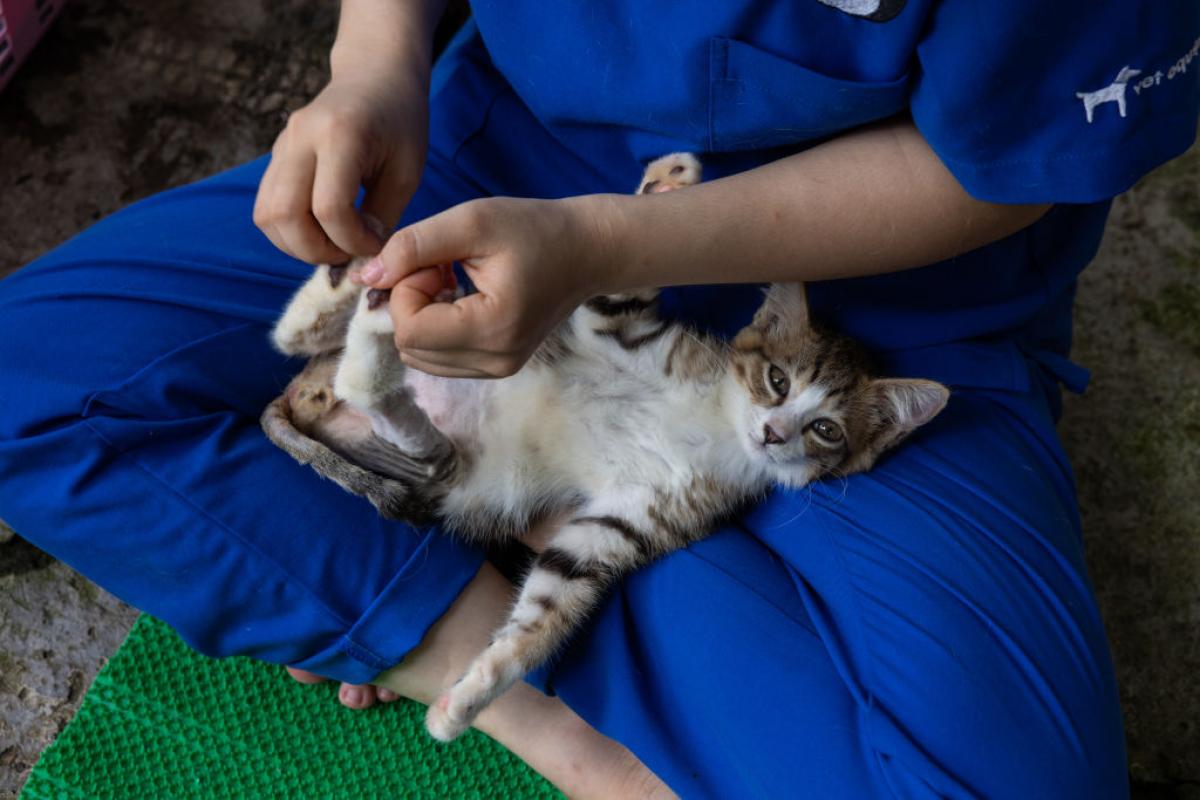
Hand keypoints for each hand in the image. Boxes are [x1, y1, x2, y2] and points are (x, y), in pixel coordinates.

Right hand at [253, 71, 428, 263]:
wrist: (375, 76)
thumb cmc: (401, 124)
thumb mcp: (406, 172)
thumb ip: (383, 217)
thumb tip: (362, 259)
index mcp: (341, 135)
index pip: (329, 209)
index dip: (352, 241)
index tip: (375, 245)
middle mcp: (301, 137)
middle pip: (283, 216)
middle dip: (316, 250)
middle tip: (349, 252)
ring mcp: (282, 145)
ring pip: (266, 216)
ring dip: (298, 244)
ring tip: (335, 243)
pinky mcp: (275, 157)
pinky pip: (267, 207)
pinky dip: (290, 230)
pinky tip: (322, 230)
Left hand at [358, 196, 618, 377]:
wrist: (586, 252)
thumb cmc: (533, 229)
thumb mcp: (470, 221)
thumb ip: (412, 246)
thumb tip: (367, 278)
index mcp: (493, 328)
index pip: (410, 329)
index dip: (407, 289)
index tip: (436, 259)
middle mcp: (496, 360)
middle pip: (409, 346)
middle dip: (412, 302)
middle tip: (443, 267)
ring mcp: (498, 369)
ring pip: (418, 356)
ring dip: (421, 315)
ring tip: (453, 281)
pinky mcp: (497, 368)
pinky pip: (438, 358)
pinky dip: (436, 327)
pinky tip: (460, 298)